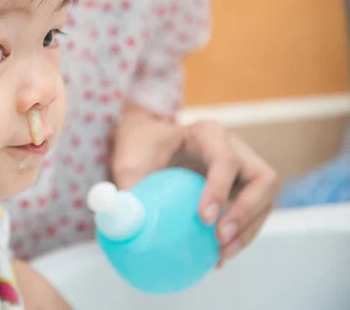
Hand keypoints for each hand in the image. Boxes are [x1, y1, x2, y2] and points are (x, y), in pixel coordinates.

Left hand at [111, 101, 280, 260]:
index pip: (225, 158)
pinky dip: (242, 235)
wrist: (149, 143)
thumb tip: (125, 225)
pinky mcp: (243, 189)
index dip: (220, 189)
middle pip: (263, 178)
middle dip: (246, 212)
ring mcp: (243, 169)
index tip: (203, 219)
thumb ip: (127, 190)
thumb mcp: (128, 164)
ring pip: (265, 198)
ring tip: (222, 254)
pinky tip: (218, 256)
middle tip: (220, 239)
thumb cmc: (140, 148)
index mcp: (207, 134)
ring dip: (248, 229)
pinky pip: (254, 213)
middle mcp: (233, 148)